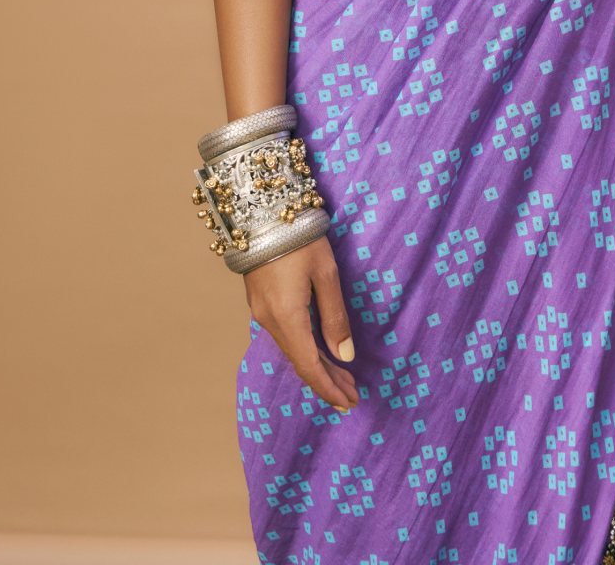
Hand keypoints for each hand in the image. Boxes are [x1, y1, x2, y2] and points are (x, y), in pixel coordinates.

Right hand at [243, 237, 359, 413]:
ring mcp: (262, 312)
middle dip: (327, 381)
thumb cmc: (299, 238)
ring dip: (317, 366)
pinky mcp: (261, 302)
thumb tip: (344, 357)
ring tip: (343, 378)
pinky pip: (286, 336)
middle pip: (300, 361)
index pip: (308, 366)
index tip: (348, 403)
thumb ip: (335, 317)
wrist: (261, 210)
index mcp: (287, 317)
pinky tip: (319, 352)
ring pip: (292, 350)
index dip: (329, 388)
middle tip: (352, 395)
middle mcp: (269, 321)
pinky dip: (305, 349)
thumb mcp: (326, 274)